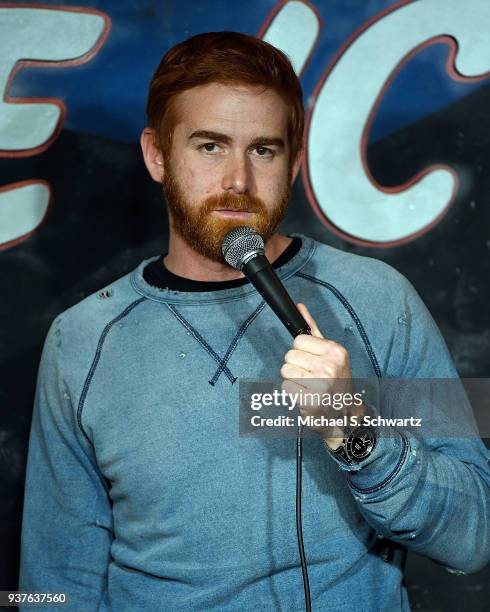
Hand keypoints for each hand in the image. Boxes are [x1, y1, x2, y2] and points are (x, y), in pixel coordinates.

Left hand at [280, 303, 360, 449]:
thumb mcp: (329, 353)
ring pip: (285, 371)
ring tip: (308, 386)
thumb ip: (313, 329)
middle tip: (310, 376)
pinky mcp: (310, 400)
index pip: (298, 340)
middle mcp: (329, 366)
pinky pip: (285, 387)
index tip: (312, 361)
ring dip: (293, 380)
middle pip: (289, 356)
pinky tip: (305, 395)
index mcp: (335, 351)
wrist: (343, 414)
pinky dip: (292, 393)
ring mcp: (321, 384)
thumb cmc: (335, 382)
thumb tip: (300, 307)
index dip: (301, 351)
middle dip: (296, 366)